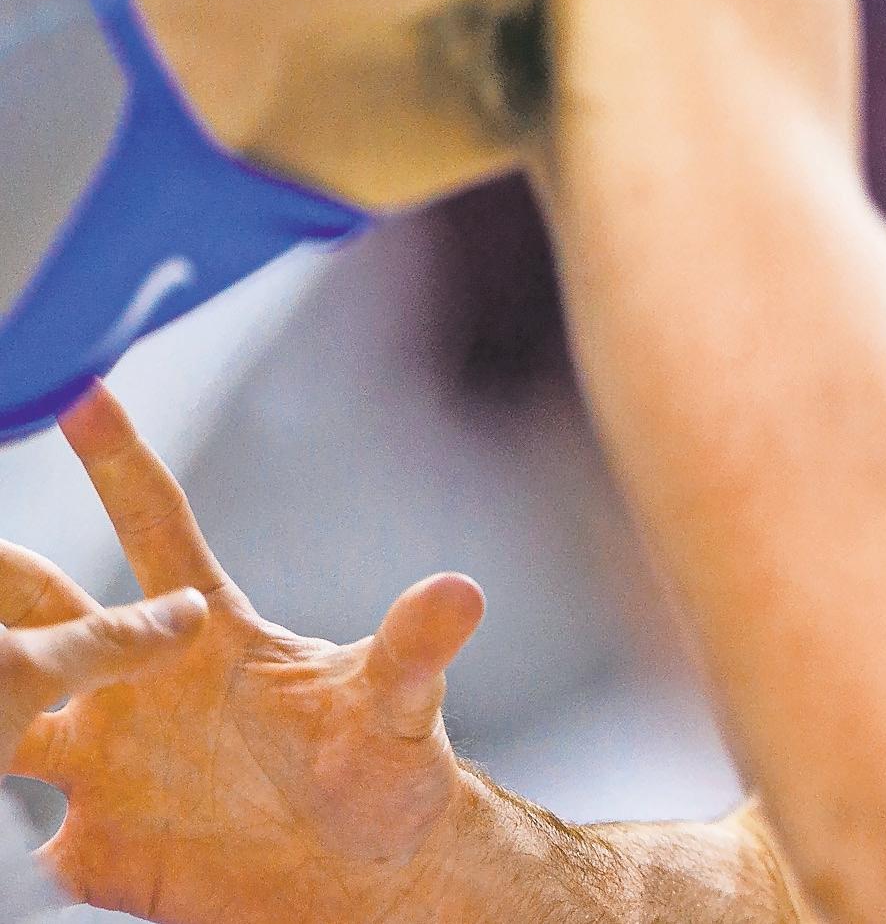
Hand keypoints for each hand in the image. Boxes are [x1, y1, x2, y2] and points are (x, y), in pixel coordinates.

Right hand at [2, 384, 491, 922]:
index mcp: (207, 633)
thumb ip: (411, 651)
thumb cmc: (386, 770)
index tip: (80, 389)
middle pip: (43, 612)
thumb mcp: (398, 709)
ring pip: (3, 714)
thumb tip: (461, 594)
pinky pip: (5, 839)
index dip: (117, 461)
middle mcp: (138, 686)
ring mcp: (104, 763)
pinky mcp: (89, 846)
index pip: (156, 527)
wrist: (366, 874)